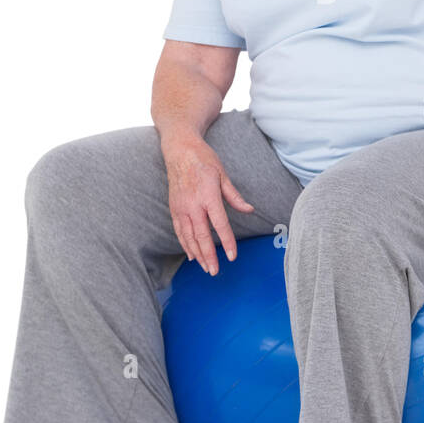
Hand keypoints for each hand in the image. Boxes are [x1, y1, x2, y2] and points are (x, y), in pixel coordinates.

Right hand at [163, 136, 253, 275]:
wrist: (179, 150)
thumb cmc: (203, 160)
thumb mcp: (223, 175)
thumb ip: (234, 196)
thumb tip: (249, 210)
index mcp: (208, 196)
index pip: (219, 224)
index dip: (227, 242)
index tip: (232, 256)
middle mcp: (192, 204)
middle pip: (201, 236)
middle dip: (209, 256)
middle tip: (215, 272)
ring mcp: (181, 207)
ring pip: (188, 237)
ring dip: (197, 254)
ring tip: (206, 268)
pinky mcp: (174, 208)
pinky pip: (179, 231)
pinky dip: (185, 244)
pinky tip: (192, 255)